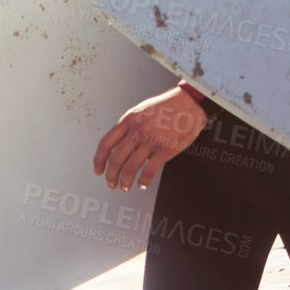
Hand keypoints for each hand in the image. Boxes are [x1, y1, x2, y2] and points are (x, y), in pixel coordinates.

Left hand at [93, 86, 208, 190]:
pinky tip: (143, 184)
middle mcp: (138, 131)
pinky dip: (144, 181)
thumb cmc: (169, 105)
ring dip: (125, 181)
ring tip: (125, 187)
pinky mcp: (166, 149)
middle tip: (111, 183)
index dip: (98, 160)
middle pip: (116, 159)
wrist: (191, 102)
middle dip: (111, 176)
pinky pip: (150, 170)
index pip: (105, 144)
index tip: (99, 170)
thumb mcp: (142, 110)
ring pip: (130, 167)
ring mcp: (152, 140)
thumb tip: (120, 146)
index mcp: (129, 120)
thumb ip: (129, 127)